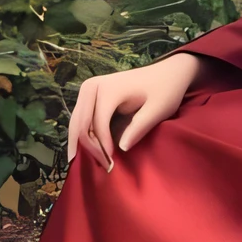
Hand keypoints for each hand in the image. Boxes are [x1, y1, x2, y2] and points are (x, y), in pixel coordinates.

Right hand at [66, 53, 205, 170]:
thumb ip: (140, 127)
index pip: (98, 124)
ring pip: (75, 124)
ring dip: (81, 145)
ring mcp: (88, 90)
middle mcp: (92, 86)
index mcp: (109, 89)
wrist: (165, 73)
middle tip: (100, 168)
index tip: (111, 165)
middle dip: (88, 149)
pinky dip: (82, 137)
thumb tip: (120, 148)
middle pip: (80, 124)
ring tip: (89, 166)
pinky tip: (88, 154)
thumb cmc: (164, 91)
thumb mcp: (159, 109)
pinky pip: (79, 120)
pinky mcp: (88, 96)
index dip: (102, 147)